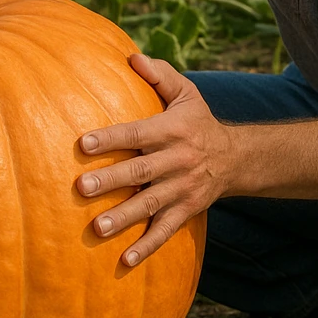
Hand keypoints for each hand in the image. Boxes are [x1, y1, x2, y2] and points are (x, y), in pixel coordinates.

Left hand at [76, 54, 239, 265]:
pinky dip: (147, 247)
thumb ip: (160, 75)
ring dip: (123, 217)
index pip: (137, 133)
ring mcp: (182, 189)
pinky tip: (125, 260)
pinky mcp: (186, 211)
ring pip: (150, 205)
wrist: (237, 158)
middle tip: (80, 188)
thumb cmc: (199, 122)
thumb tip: (131, 56)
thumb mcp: (187, 93)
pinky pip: (165, 231)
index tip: (83, 144)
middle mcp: (177, 160)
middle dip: (110, 181)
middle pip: (139, 171)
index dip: (111, 138)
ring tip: (96, 228)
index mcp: (172, 130)